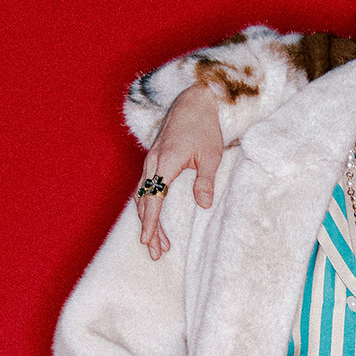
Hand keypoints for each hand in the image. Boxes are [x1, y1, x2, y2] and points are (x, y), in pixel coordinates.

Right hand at [136, 85, 224, 259]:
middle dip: (149, 230)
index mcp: (165, 162)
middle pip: (145, 203)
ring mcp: (151, 161)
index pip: (153, 199)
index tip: (147, 240)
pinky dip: (150, 207)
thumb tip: (203, 205)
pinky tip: (156, 221)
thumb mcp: (211, 155)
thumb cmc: (205, 127)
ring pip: (144, 197)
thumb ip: (206, 181)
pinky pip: (147, 188)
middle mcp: (153, 162)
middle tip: (156, 254)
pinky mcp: (154, 160)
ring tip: (159, 245)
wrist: (195, 100)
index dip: (151, 222)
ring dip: (149, 221)